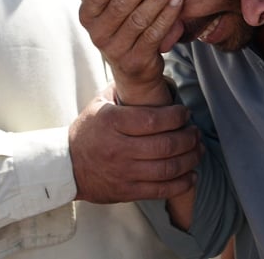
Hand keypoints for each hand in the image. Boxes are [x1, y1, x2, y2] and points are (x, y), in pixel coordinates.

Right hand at [52, 0, 183, 104]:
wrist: (132, 65)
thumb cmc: (114, 22)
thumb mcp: (96, 0)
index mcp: (86, 16)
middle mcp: (97, 34)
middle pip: (121, 6)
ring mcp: (117, 50)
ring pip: (139, 19)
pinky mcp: (137, 61)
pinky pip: (153, 35)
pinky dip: (167, 16)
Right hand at [69, 90, 200, 202]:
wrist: (65, 167)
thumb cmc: (88, 131)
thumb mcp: (99, 104)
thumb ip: (122, 90)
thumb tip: (148, 73)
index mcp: (112, 123)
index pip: (153, 120)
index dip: (176, 116)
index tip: (185, 113)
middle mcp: (118, 148)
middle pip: (165, 145)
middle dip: (188, 138)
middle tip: (196, 132)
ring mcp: (123, 172)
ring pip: (167, 168)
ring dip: (190, 159)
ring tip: (198, 150)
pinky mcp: (126, 191)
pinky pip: (160, 190)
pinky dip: (181, 183)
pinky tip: (191, 175)